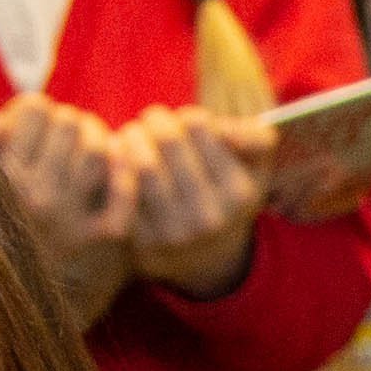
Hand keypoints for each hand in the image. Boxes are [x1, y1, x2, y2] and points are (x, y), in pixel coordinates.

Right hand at [0, 96, 148, 325]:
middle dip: (72, 123)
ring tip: (94, 146)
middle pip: (68, 122)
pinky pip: (125, 187)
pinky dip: (125, 170)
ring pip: (96, 148)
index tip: (37, 127)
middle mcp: (32, 196)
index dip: (38, 111)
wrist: (18, 317)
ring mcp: (70, 220)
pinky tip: (117, 169)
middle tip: (72, 135)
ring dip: (98, 139)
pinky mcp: (104, 242)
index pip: (33, 109)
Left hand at [118, 106, 269, 294]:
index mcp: (239, 193)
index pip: (199, 125)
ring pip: (143, 164)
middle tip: (151, 121)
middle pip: (168, 140)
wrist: (204, 254)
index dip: (187, 116)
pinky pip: (121, 189)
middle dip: (155, 121)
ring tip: (133, 135)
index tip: (184, 121)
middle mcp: (210, 217)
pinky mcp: (143, 240)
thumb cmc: (225, 192)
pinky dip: (116, 164)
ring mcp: (176, 232)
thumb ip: (254, 138)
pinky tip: (119, 155)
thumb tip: (225, 130)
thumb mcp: (254, 166)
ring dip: (132, 137)